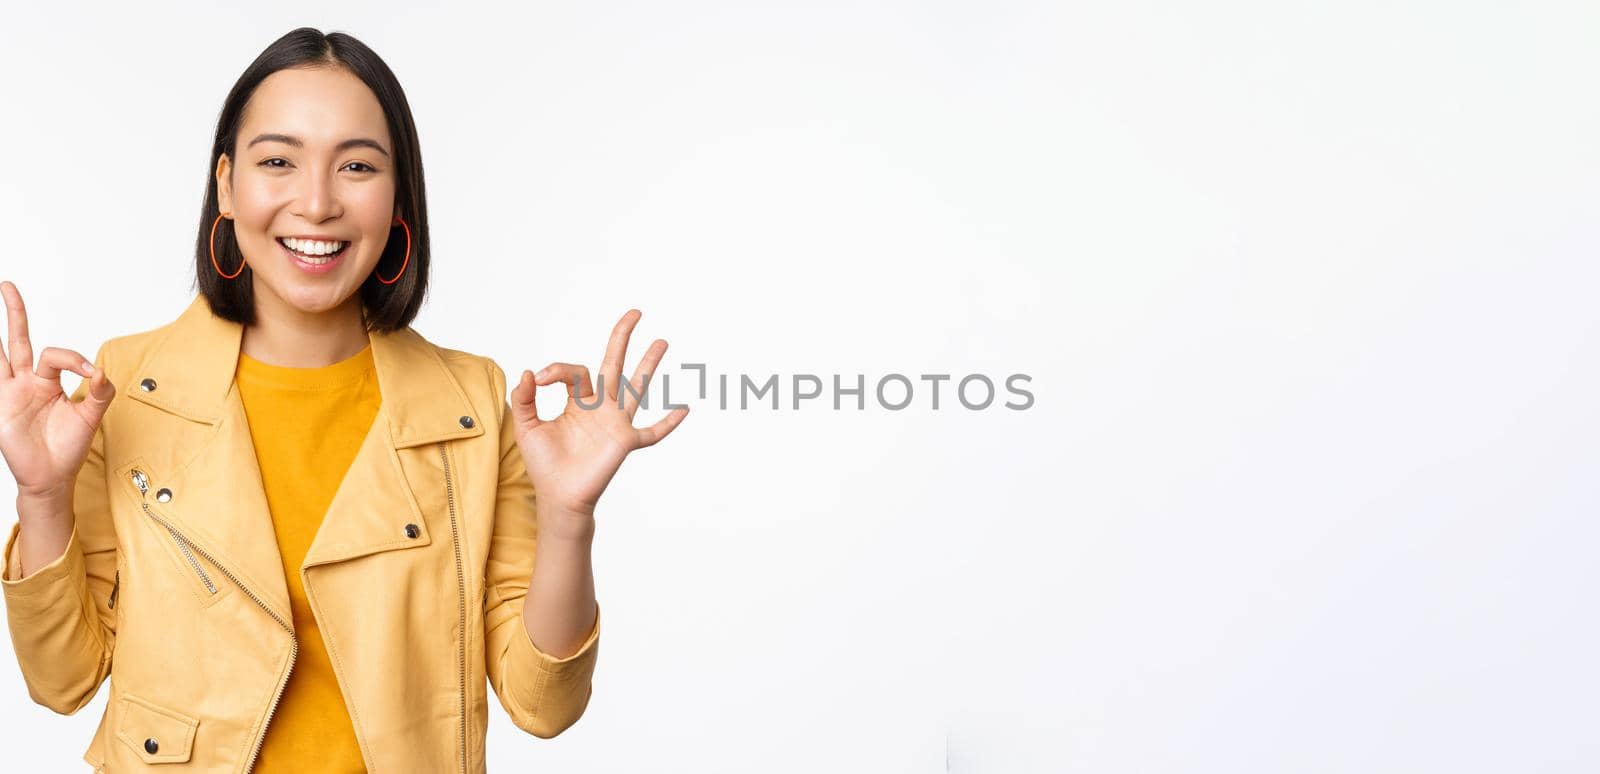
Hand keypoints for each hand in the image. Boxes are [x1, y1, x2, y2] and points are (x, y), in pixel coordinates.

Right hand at [0, 281, 115, 502]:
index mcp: (49, 381)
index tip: (90, 375)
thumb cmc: (69, 447)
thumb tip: (101, 370)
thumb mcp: (90, 418)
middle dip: (14, 312)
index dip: (73, 359)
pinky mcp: (0, 405)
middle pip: (18, 339)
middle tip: (7, 285)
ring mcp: (9, 392)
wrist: (51, 477)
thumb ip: (100, 393)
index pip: (56, 355)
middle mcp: (26, 381)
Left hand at [509, 309, 687, 534]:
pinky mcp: (625, 442)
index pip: (574, 372)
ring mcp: (616, 422)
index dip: (557, 369)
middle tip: (635, 313)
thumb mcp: (526, 427)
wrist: (558, 496)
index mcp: (577, 401)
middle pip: (614, 364)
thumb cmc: (544, 464)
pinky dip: (668, 423)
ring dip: (649, 364)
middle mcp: (600, 406)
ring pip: (636, 387)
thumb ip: (523, 399)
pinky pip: (652, 433)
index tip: (539, 380)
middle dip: (622, 338)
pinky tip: (685, 409)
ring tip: (662, 341)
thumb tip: (529, 371)